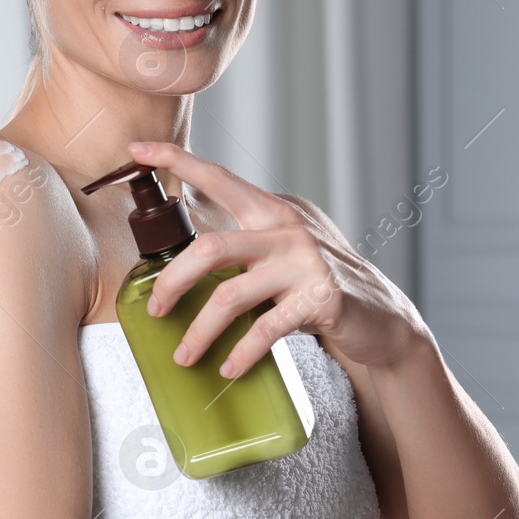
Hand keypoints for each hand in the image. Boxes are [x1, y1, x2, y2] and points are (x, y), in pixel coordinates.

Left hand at [124, 141, 426, 375]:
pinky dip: (241, 352)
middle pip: (210, 248)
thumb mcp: (281, 253)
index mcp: (272, 211)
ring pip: (230, 295)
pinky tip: (228, 368)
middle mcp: (288, 228)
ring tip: (185, 356)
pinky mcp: (320, 299)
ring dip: (199, 331)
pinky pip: (265, 328)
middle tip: (154, 310)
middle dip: (172, 281)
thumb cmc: (317, 286)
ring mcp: (306, 262)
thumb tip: (179, 262)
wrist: (382, 319)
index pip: (219, 178)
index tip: (137, 150)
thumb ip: (243, 247)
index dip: (176, 161)